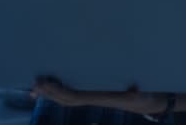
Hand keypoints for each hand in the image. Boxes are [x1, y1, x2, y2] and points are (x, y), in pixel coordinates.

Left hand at [31, 79, 164, 114]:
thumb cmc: (148, 93)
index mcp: (103, 98)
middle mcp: (95, 100)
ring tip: (36, 88)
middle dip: (50, 93)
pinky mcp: (95, 95)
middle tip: (35, 85)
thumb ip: (138, 91)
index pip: (76, 97)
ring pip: (69, 99)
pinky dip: (61, 92)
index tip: (47, 85)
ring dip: (52, 94)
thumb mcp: (145, 92)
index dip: (60, 92)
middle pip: (67, 100)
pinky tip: (53, 87)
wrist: (151, 101)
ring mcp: (94, 99)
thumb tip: (134, 91)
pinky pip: (75, 95)